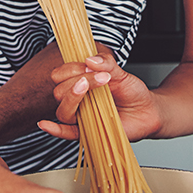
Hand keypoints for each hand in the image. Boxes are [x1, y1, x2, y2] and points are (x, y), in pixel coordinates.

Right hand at [42, 52, 160, 141]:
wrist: (147, 111)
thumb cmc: (132, 92)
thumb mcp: (121, 73)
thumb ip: (107, 64)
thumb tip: (90, 59)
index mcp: (80, 83)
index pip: (60, 75)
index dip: (71, 68)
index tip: (90, 65)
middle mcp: (77, 100)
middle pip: (59, 92)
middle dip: (77, 80)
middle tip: (101, 77)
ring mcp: (81, 117)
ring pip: (63, 110)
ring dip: (73, 97)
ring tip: (90, 86)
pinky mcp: (87, 132)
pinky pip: (66, 133)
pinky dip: (54, 129)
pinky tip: (45, 124)